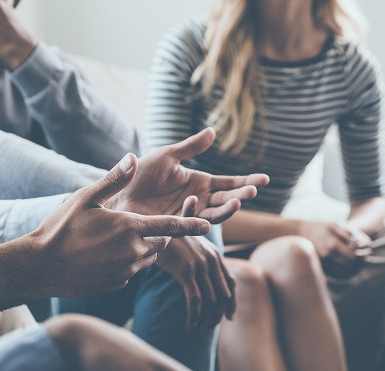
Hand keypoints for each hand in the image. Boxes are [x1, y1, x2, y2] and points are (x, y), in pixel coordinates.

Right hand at [0, 154, 210, 311]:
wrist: (40, 266)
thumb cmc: (60, 229)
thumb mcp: (85, 198)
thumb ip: (114, 180)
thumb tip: (133, 157)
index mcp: (129, 227)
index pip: (170, 226)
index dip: (190, 224)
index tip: (208, 224)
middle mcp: (133, 251)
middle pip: (161, 243)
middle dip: (159, 234)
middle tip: (140, 225)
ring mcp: (125, 270)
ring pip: (147, 257)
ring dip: (143, 248)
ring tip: (118, 239)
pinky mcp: (117, 284)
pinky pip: (132, 271)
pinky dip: (127, 262)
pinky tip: (104, 256)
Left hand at [107, 128, 269, 223]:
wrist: (119, 193)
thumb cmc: (140, 175)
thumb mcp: (167, 156)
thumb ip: (190, 147)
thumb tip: (212, 132)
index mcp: (200, 183)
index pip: (230, 183)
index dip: (247, 181)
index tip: (265, 179)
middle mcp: (199, 200)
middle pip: (228, 200)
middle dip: (242, 195)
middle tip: (253, 190)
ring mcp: (188, 214)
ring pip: (215, 215)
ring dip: (227, 209)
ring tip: (238, 201)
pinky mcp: (175, 225)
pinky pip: (189, 221)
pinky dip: (193, 212)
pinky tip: (193, 199)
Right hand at [156, 236, 234, 329]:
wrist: (152, 228)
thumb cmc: (168, 239)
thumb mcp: (190, 247)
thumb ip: (201, 261)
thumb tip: (206, 281)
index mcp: (215, 255)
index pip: (231, 284)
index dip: (232, 303)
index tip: (228, 317)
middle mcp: (211, 260)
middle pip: (223, 295)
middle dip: (217, 315)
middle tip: (208, 327)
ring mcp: (200, 265)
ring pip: (211, 301)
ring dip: (206, 319)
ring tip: (197, 327)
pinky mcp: (186, 271)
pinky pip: (196, 300)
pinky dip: (194, 316)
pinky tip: (189, 323)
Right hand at [299, 221, 371, 277]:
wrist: (301, 233)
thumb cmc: (322, 228)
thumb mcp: (337, 225)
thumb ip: (353, 234)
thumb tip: (365, 246)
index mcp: (332, 244)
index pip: (355, 255)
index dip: (364, 255)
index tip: (368, 252)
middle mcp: (327, 255)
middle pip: (352, 265)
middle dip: (361, 262)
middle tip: (365, 258)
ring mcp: (323, 263)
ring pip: (346, 272)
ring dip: (356, 269)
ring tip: (359, 263)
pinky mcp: (322, 268)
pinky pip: (339, 275)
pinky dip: (348, 273)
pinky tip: (351, 267)